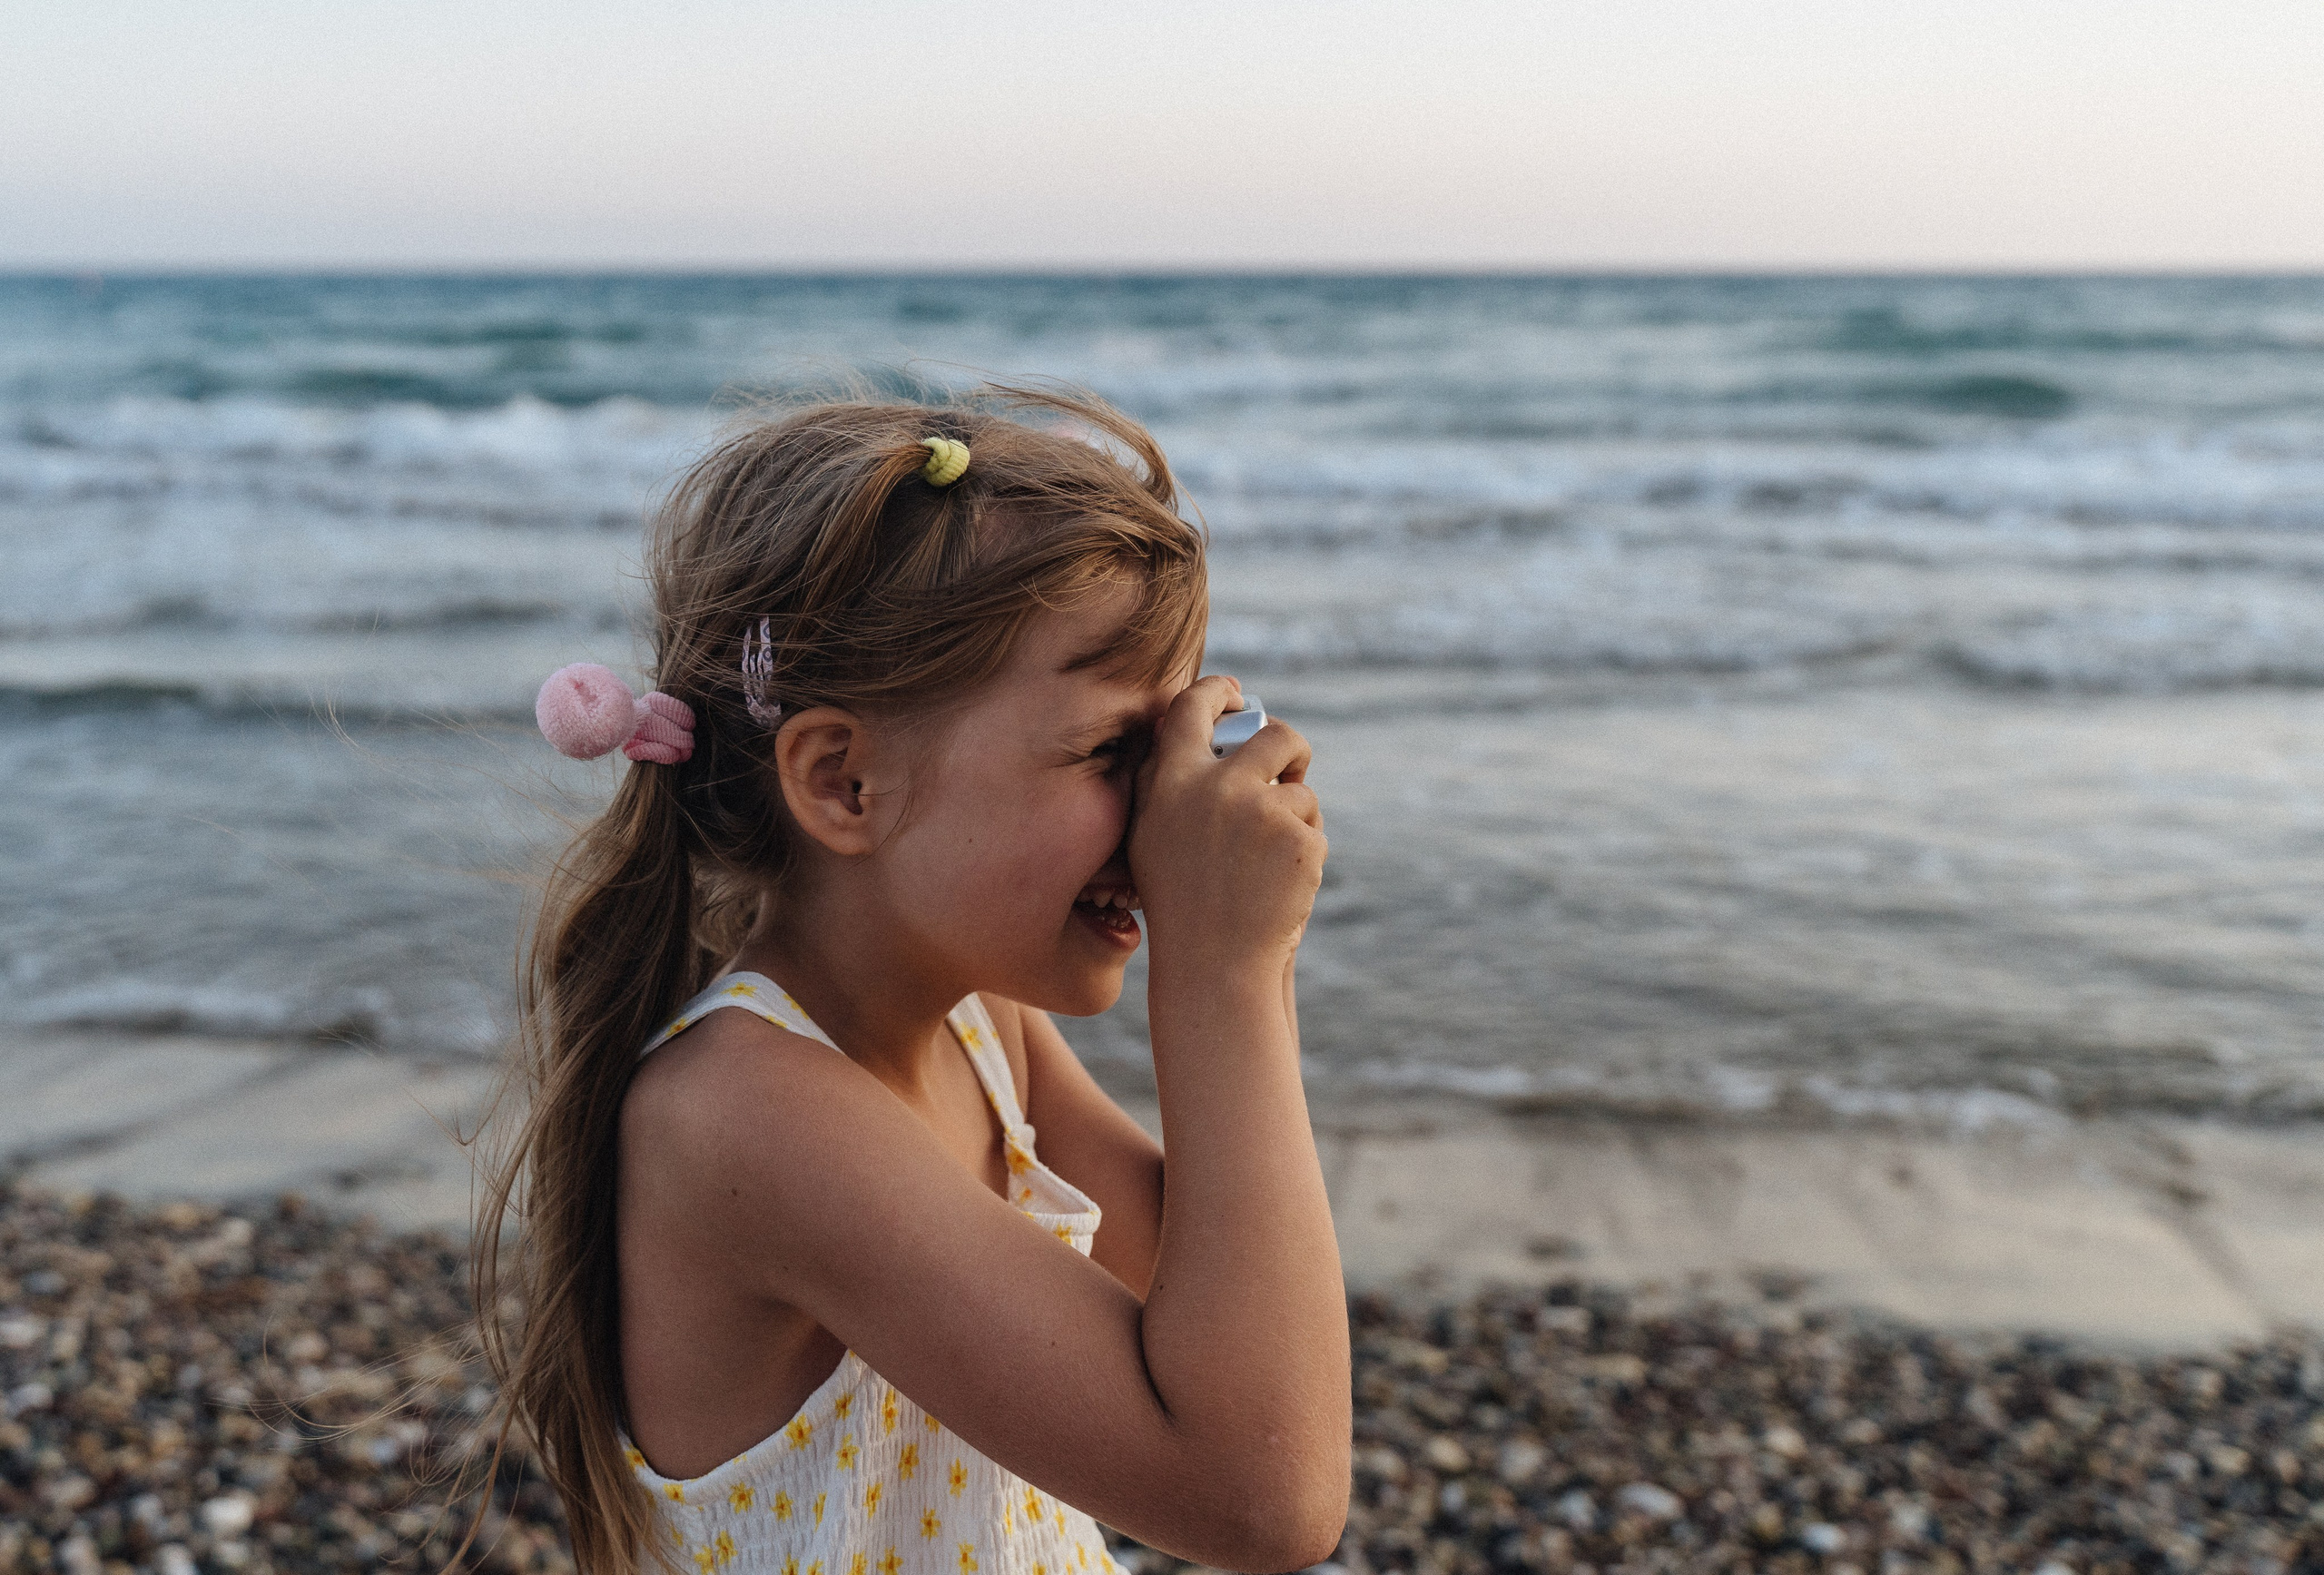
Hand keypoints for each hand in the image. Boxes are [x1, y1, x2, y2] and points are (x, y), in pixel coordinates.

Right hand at [1128, 675, 1325, 980]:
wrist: (1213, 964)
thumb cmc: (1178, 902)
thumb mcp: (1151, 836)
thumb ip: (1167, 781)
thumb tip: (1198, 729)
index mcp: (1171, 781)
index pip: (1192, 706)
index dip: (1218, 691)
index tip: (1236, 695)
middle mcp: (1216, 786)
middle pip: (1275, 735)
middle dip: (1291, 748)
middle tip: (1293, 767)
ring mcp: (1262, 811)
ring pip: (1300, 791)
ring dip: (1296, 817)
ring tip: (1267, 865)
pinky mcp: (1300, 839)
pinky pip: (1315, 827)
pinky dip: (1306, 853)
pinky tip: (1281, 886)